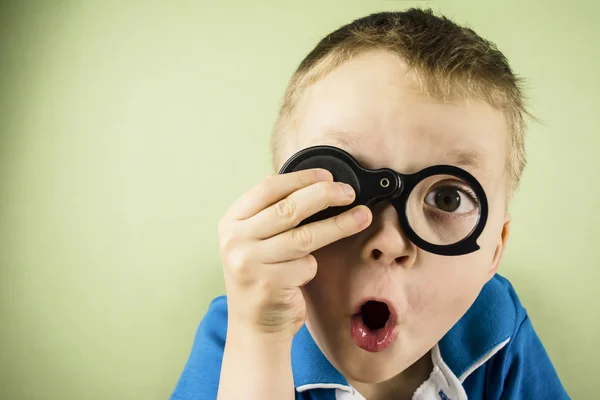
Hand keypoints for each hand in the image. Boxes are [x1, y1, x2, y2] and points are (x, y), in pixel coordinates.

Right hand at [218, 168, 371, 340]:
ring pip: (304, 237)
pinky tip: (305, 273)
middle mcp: (235, 240)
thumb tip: (315, 184)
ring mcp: (249, 263)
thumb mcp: (255, 240)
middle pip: (288, 209)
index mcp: (232, 222)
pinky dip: (312, 267)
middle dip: (324, 196)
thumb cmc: (262, 275)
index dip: (301, 178)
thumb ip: (272, 214)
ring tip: (362, 216)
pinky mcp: (268, 285)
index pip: (268, 188)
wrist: (253, 325)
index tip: (328, 176)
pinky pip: (305, 266)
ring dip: (339, 225)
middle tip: (348, 192)